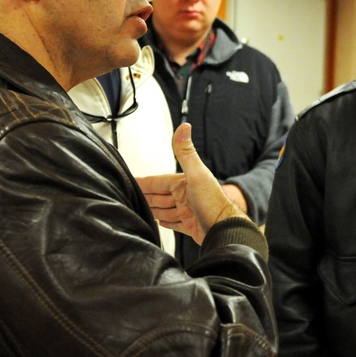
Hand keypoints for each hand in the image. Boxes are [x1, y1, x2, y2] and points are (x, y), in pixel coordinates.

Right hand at [136, 123, 243, 243]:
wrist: (226, 229)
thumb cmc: (213, 202)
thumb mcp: (196, 174)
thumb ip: (186, 152)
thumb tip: (184, 126)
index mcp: (184, 183)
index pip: (158, 181)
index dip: (144, 182)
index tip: (131, 181)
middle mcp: (186, 196)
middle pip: (159, 196)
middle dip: (145, 197)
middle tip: (130, 198)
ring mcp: (188, 212)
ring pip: (165, 210)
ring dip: (154, 210)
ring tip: (141, 210)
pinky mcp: (191, 226)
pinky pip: (175, 224)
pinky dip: (167, 223)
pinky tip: (161, 222)